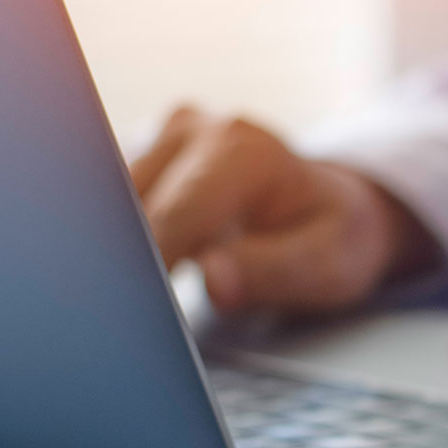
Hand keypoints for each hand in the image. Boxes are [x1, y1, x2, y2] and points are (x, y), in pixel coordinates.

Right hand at [128, 107, 436, 313]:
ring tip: (137, 297)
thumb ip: (272, 271)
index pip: (175, 215)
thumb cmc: (335, 237)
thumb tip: (214, 278)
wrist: (337, 207)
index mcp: (247, 151)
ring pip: (110, 203)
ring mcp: (168, 136)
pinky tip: (133, 273)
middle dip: (125, 263)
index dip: (151, 269)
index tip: (139, 316)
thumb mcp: (329, 264)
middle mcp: (201, 130)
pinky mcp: (148, 154)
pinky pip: (111, 200)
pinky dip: (117, 239)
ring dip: (116, 251)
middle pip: (131, 205)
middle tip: (132, 317)